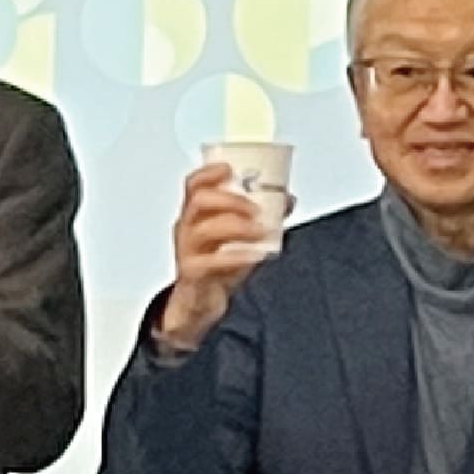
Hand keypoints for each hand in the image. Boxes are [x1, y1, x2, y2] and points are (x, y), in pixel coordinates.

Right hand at [155, 161, 279, 352]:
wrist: (199, 304)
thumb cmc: (217, 266)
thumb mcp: (238, 238)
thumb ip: (260, 217)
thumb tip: (286, 199)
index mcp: (195, 215)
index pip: (194, 185)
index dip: (209, 172)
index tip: (230, 169)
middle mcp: (187, 229)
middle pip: (199, 202)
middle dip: (231, 200)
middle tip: (256, 208)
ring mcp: (188, 251)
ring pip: (205, 229)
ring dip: (237, 226)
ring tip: (261, 231)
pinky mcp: (194, 274)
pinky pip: (213, 262)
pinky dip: (237, 256)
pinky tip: (256, 254)